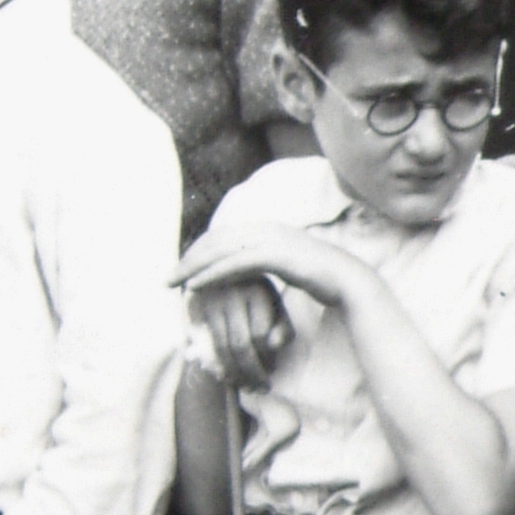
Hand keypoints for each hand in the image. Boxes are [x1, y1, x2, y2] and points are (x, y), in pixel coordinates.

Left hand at [176, 224, 369, 314]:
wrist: (346, 280)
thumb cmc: (320, 276)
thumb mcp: (289, 263)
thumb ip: (268, 258)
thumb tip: (252, 265)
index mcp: (268, 228)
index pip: (223, 234)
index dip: (199, 250)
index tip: (183, 268)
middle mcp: (266, 228)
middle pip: (216, 239)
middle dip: (189, 258)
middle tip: (168, 277)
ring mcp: (270, 240)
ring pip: (219, 251)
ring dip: (192, 267)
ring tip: (173, 282)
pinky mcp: (274, 256)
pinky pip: (232, 265)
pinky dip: (209, 275)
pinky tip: (193, 287)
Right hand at [191, 275, 294, 387]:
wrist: (221, 269)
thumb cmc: (256, 294)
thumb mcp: (276, 305)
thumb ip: (283, 326)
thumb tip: (276, 346)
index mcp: (257, 289)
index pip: (260, 335)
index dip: (266, 359)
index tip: (272, 373)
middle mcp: (230, 293)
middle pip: (239, 343)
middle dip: (250, 372)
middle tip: (260, 389)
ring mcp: (208, 300)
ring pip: (218, 347)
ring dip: (232, 374)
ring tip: (244, 386)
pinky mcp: (191, 308)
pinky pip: (200, 344)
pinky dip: (212, 364)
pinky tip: (223, 376)